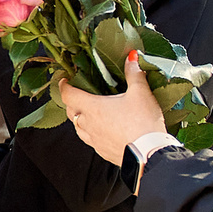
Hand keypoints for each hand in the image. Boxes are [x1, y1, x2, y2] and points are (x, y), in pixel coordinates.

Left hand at [57, 51, 167, 165]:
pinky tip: (101, 130)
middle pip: (70, 112)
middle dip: (71, 102)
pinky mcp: (102, 152)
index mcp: (93, 108)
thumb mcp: (140, 93)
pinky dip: (91, 132)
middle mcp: (89, 125)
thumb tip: (131, 57)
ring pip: (78, 128)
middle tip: (78, 94)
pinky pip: (90, 140)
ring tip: (89, 112)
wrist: (150, 154)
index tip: (63, 80)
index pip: (68, 95)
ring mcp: (94, 141)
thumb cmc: (143, 123)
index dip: (63, 86)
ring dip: (80, 119)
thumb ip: (134, 73)